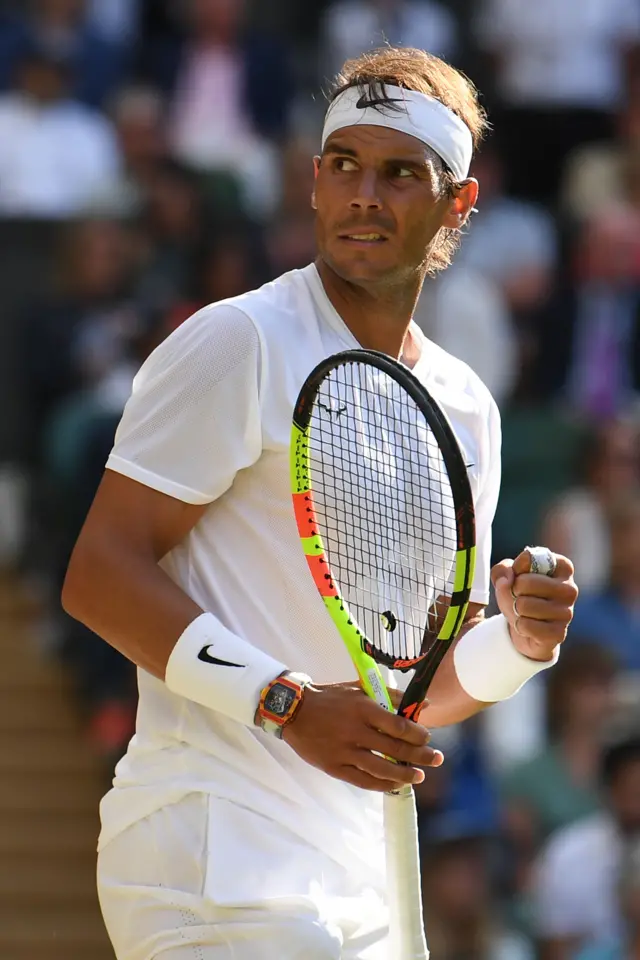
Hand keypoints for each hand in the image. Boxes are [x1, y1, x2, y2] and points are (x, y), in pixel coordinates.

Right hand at [283, 681, 442, 791]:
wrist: (294, 711)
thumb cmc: (331, 698)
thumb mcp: (359, 689)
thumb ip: (391, 696)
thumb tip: (422, 705)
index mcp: (363, 709)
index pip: (399, 726)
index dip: (418, 735)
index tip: (427, 738)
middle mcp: (355, 731)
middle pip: (395, 750)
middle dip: (421, 756)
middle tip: (436, 759)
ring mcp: (344, 752)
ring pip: (381, 769)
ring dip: (405, 775)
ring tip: (419, 776)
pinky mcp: (334, 767)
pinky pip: (363, 781)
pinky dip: (382, 785)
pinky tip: (395, 785)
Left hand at [492, 550, 577, 661]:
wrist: (527, 629)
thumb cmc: (521, 595)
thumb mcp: (507, 576)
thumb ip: (502, 569)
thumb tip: (507, 579)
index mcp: (562, 567)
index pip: (530, 558)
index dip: (516, 569)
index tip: (520, 576)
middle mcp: (570, 588)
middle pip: (525, 583)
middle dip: (513, 591)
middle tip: (520, 597)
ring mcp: (567, 613)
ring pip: (523, 605)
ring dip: (516, 610)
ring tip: (524, 612)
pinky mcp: (558, 633)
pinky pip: (525, 625)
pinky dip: (519, 626)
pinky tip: (528, 626)